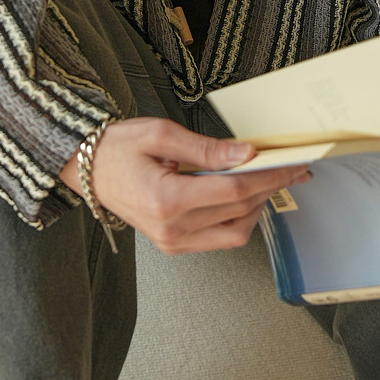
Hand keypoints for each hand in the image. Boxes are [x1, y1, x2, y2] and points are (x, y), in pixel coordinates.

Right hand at [61, 117, 310, 254]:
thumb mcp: (161, 134)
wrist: (87, 170)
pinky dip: (238, 218)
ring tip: (266, 180)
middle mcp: (171, 229)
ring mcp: (172, 242)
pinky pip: (219, 238)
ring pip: (235, 233)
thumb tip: (245, 154)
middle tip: (290, 169)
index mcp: (166, 200)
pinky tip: (242, 195)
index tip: (292, 164)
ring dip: (257, 207)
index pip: (233, 190)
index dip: (269, 176)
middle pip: (240, 212)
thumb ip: (207, 148)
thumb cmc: (117, 148)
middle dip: (270, 189)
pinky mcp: (174, 245)